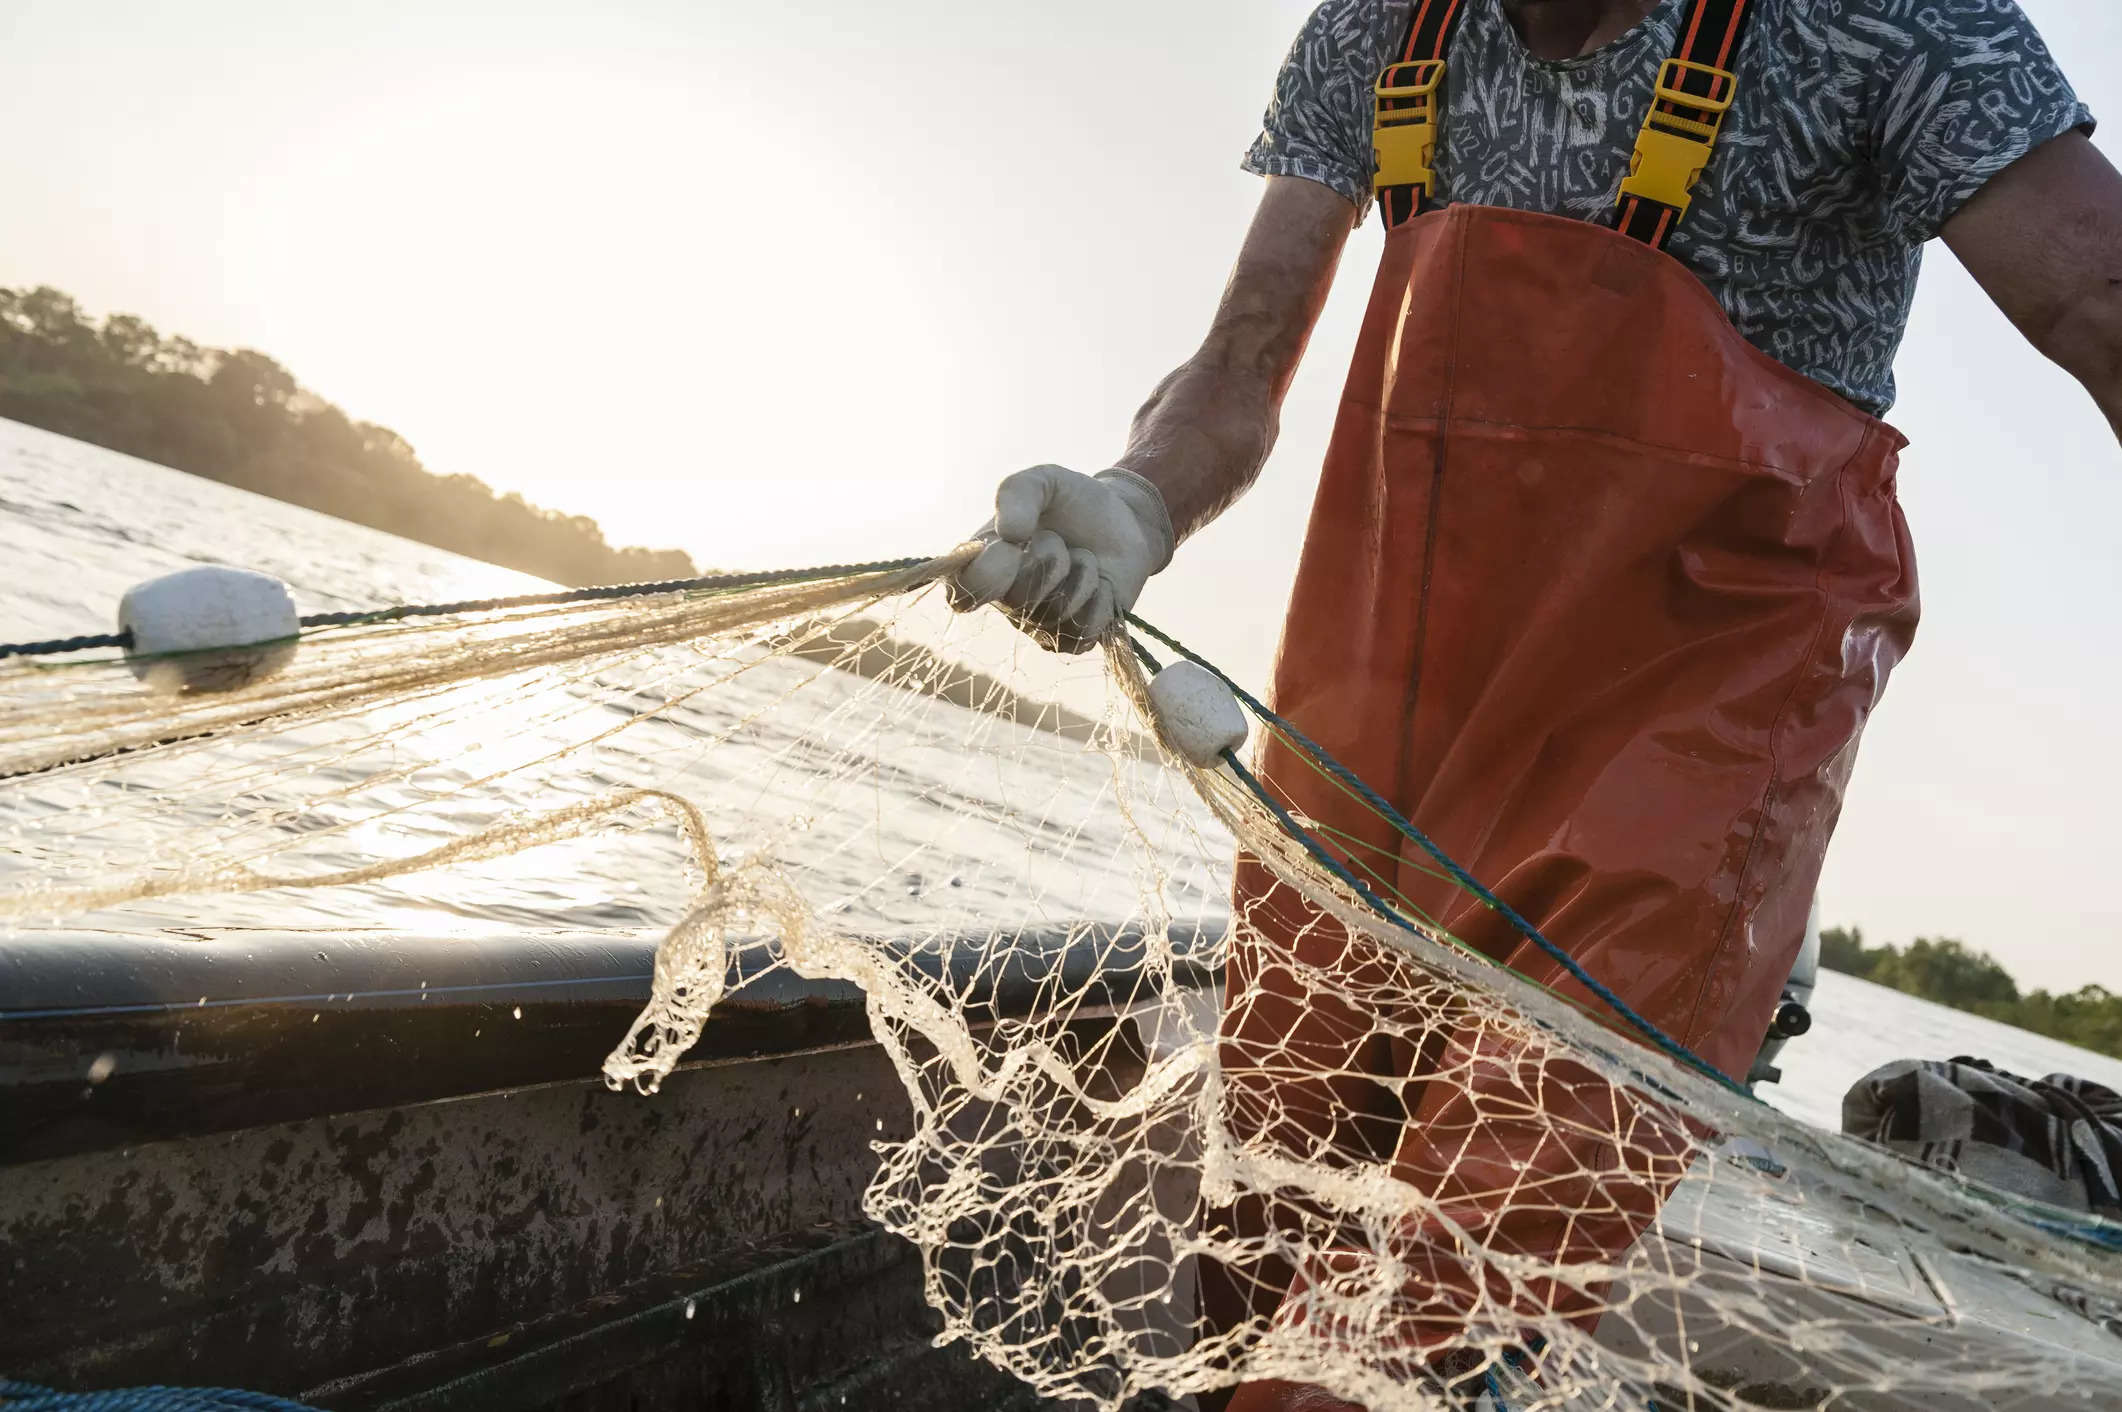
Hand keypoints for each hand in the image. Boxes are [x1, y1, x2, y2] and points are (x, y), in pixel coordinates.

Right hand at [947, 465, 1174, 652]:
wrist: (1124, 519)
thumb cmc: (1072, 502)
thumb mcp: (1043, 481)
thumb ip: (1017, 493)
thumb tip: (1008, 533)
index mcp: (986, 564)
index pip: (961, 593)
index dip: (987, 573)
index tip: (1011, 544)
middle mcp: (1009, 601)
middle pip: (1018, 600)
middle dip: (1050, 559)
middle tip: (1060, 539)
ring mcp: (1042, 624)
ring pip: (1056, 615)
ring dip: (1082, 576)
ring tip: (1085, 558)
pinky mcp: (1076, 638)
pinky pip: (1084, 632)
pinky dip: (1102, 601)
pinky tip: (1102, 584)